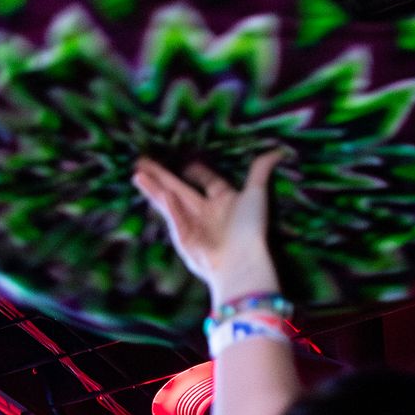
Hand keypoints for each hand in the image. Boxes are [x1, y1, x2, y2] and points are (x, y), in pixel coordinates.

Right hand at [133, 148, 286, 303]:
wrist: (242, 262)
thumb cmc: (251, 229)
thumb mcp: (257, 194)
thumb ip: (260, 172)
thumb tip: (277, 152)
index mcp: (224, 201)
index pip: (208, 181)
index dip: (198, 171)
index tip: (187, 162)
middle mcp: (206, 212)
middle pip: (179, 188)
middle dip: (160, 175)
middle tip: (141, 161)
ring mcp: (192, 225)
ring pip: (169, 201)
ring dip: (153, 188)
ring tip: (137, 174)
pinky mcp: (183, 238)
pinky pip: (174, 217)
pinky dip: (168, 206)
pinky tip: (158, 192)